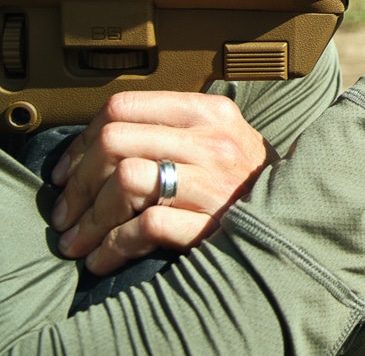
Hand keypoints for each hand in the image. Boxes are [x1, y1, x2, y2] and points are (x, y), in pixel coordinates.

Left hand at [49, 91, 275, 274]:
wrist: (298, 216)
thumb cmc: (246, 179)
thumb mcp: (219, 136)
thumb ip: (170, 128)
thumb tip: (97, 142)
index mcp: (209, 111)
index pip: (123, 106)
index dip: (82, 141)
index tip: (68, 173)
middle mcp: (212, 140)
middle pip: (114, 142)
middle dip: (78, 183)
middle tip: (67, 212)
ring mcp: (214, 181)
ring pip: (126, 181)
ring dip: (91, 218)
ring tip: (78, 241)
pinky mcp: (212, 222)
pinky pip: (145, 226)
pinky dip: (113, 246)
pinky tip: (103, 258)